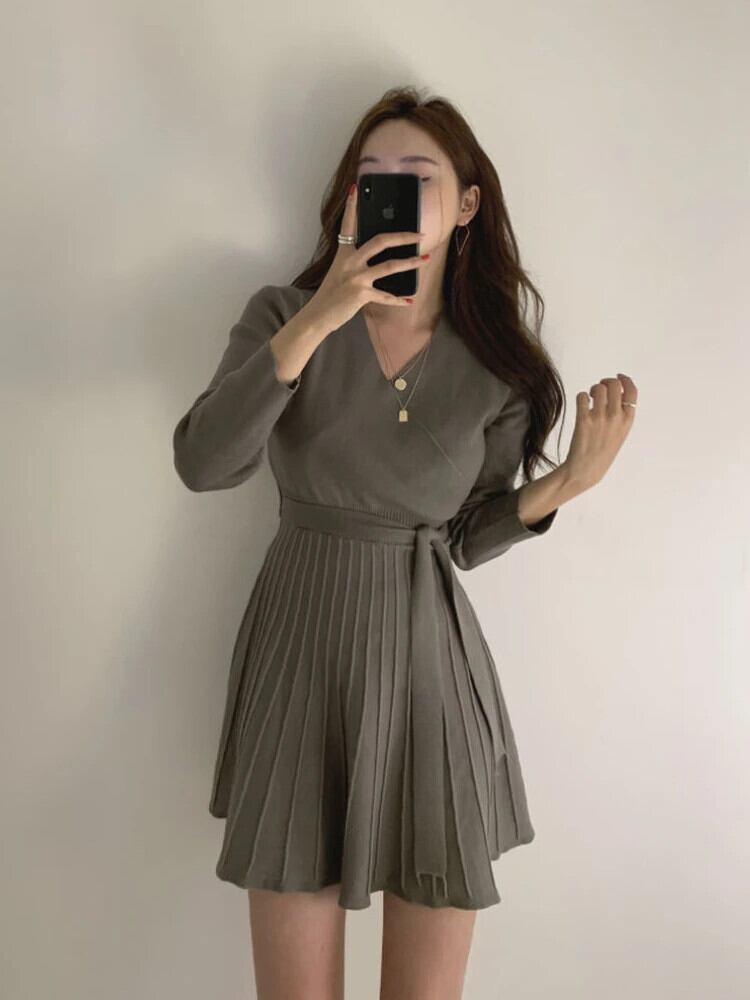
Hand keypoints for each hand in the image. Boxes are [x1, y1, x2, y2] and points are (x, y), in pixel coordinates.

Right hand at [303, 182, 428, 336]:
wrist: (318, 315)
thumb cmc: (330, 294)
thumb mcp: (339, 272)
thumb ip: (354, 262)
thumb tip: (374, 258)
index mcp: (344, 254)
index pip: (348, 225)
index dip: (352, 207)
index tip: (355, 189)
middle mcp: (351, 262)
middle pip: (380, 242)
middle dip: (403, 237)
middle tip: (419, 234)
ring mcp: (357, 278)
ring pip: (389, 266)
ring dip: (410, 262)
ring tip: (424, 258)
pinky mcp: (362, 294)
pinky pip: (386, 296)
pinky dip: (399, 299)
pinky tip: (410, 299)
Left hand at [562, 374, 637, 488]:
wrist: (585, 470)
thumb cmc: (602, 451)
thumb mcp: (620, 433)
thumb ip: (621, 414)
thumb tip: (616, 391)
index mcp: (628, 420)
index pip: (632, 391)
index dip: (625, 380)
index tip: (618, 377)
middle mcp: (615, 418)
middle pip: (614, 384)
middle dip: (606, 382)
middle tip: (600, 390)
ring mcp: (599, 418)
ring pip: (598, 388)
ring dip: (593, 389)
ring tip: (591, 398)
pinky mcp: (583, 420)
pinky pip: (582, 396)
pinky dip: (581, 397)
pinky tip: (582, 405)